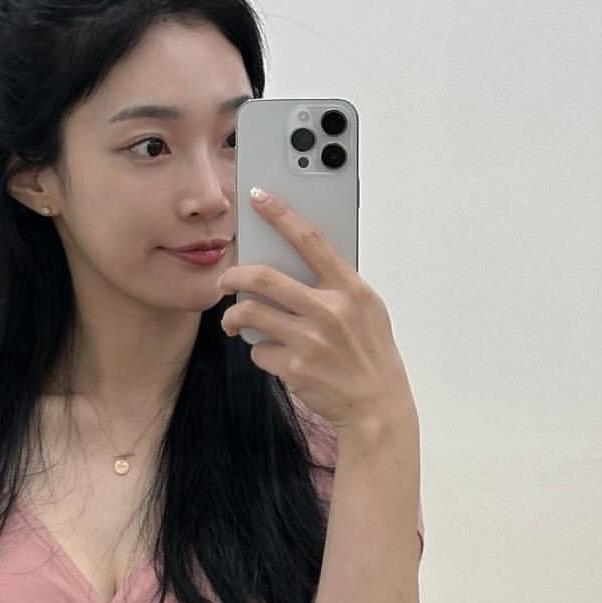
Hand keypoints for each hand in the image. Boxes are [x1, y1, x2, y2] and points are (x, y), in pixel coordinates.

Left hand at [215, 188, 413, 433]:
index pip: (311, 240)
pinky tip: (273, 356)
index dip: (281, 214)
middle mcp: (329, 311)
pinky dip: (259, 351)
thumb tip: (291, 264)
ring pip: (250, 313)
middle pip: (264, 277)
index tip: (258, 197)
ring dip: (233, 316)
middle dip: (233, 275)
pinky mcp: (294, 369)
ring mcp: (310, 341)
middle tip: (225, 281)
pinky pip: (258, 350)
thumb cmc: (369, 353)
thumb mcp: (366, 310)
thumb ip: (335, 285)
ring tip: (233, 321)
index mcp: (350, 289)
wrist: (376, 406)